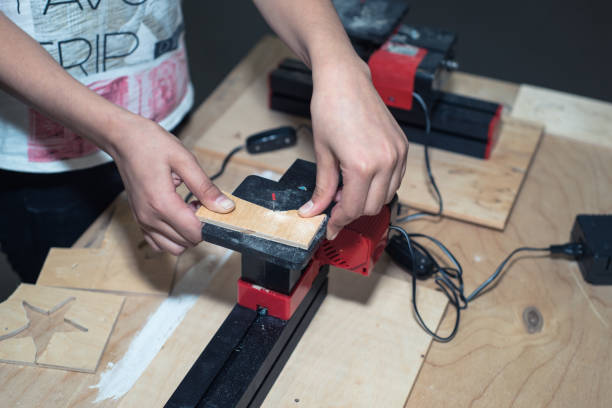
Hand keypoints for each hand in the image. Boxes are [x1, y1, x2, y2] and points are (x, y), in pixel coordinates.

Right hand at [108, 113, 234, 254]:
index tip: (213, 207)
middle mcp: (149, 217)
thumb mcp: (184, 160)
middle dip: (200, 227)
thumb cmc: (150, 143)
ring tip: (189, 209)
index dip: (210, 223)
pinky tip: (177, 215)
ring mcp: (142, 221)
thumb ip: (205, 187)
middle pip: (186, 242)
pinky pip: (159, 242)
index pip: (194, 233)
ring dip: (186, 233)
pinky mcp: (139, 219)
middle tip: (201, 203)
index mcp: (161, 203)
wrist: (123, 138)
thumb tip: (225, 207)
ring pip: (173, 247)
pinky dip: (172, 235)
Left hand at [299, 58, 407, 238]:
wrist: (345, 81)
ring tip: (346, 191)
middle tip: (334, 208)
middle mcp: (385, 161)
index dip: (338, 221)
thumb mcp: (322, 153)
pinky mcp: (402, 147)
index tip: (330, 227)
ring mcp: (397, 154)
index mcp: (362, 166)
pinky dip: (381, 186)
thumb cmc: (330, 109)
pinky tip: (363, 180)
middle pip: (371, 206)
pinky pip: (396, 179)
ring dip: (367, 200)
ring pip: (386, 196)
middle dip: (351, 212)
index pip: (352, 208)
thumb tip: (313, 211)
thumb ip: (322, 187)